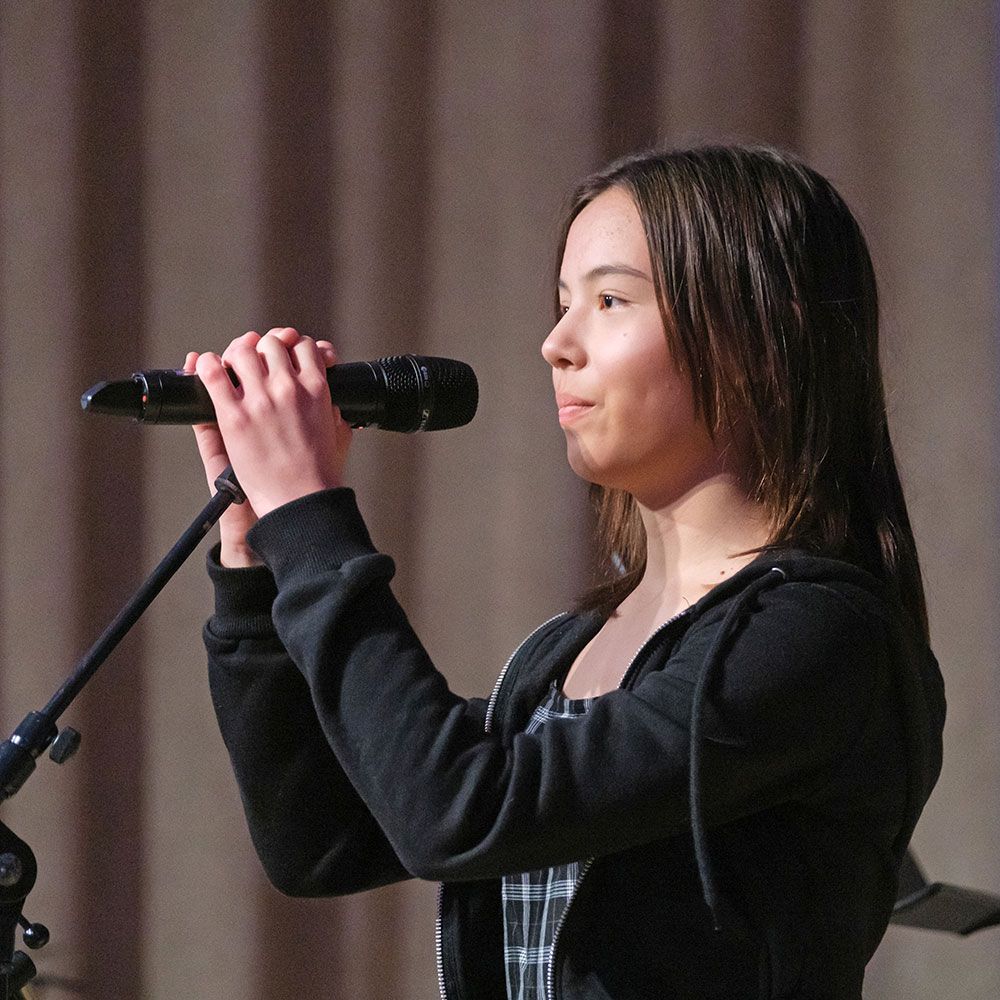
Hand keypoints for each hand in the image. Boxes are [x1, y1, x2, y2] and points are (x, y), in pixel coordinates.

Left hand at [192, 327, 351, 528]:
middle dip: (265, 346)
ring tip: (235, 365)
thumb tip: (335, 399)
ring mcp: (260, 401)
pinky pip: (213, 375)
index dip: (297, 346)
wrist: (298, 504)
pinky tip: (208, 367)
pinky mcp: (233, 418)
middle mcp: (289, 388)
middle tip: (260, 359)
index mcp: (318, 390)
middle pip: (272, 343)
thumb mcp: (338, 435)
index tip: (290, 354)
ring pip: (243, 351)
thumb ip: (336, 412)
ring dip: (238, 352)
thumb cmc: (320, 476)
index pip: (307, 347)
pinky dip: (208, 365)